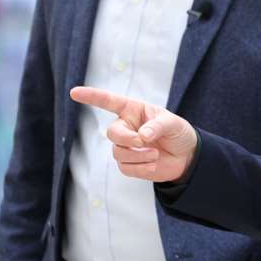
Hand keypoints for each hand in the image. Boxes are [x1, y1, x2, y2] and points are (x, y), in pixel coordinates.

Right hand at [70, 86, 198, 183]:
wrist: (186, 156)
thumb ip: (157, 126)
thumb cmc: (178, 132)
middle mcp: (126, 127)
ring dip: (138, 155)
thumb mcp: (173, 123)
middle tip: (143, 142)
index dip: (91, 97)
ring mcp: (125, 147)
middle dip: (127, 139)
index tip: (74, 92)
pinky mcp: (129, 164)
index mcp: (133, 110)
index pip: (108, 101)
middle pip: (112, 133)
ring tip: (155, 154)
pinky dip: (142, 168)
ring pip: (118, 152)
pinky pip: (126, 168)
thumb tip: (142, 136)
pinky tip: (154, 164)